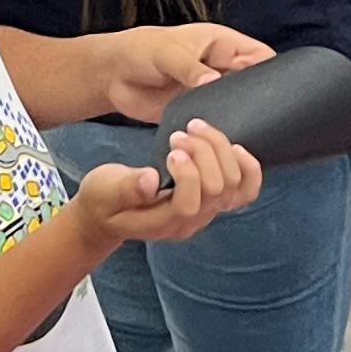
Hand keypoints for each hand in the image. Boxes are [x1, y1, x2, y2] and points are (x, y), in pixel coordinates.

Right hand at [75, 120, 261, 243]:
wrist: (108, 213)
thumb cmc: (103, 200)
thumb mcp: (102, 190)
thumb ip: (125, 187)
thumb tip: (151, 180)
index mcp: (162, 222)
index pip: (189, 204)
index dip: (187, 174)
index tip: (171, 149)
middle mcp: (191, 221)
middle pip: (217, 189)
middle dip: (203, 153)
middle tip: (179, 134)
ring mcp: (206, 213)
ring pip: (235, 185)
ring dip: (221, 150)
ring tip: (196, 129)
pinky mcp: (214, 200)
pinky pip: (246, 190)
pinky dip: (248, 166)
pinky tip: (233, 146)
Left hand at [107, 22, 263, 122]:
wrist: (111, 76)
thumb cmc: (140, 51)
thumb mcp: (168, 54)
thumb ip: (190, 68)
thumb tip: (214, 82)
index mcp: (223, 45)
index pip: (259, 55)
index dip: (271, 70)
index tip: (278, 90)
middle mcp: (222, 68)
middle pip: (253, 83)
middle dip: (258, 98)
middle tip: (265, 118)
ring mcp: (211, 91)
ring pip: (237, 104)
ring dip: (239, 116)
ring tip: (247, 131)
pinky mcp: (198, 111)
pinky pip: (217, 120)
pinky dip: (221, 129)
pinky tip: (226, 140)